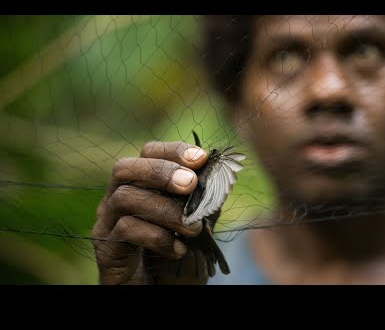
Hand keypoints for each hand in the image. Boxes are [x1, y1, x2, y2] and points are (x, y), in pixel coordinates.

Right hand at [92, 141, 208, 283]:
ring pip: (125, 198)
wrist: (159, 293)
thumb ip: (203, 201)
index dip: (173, 150)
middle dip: (161, 171)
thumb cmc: (177, 258)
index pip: (147, 153)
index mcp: (140, 187)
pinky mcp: (105, 250)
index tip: (202, 158)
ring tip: (193, 228)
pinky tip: (178, 250)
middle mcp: (117, 200)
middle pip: (124, 167)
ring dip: (166, 210)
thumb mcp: (197, 225)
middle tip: (190, 184)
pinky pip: (125, 230)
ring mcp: (107, 224)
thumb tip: (218, 174)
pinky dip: (157, 237)